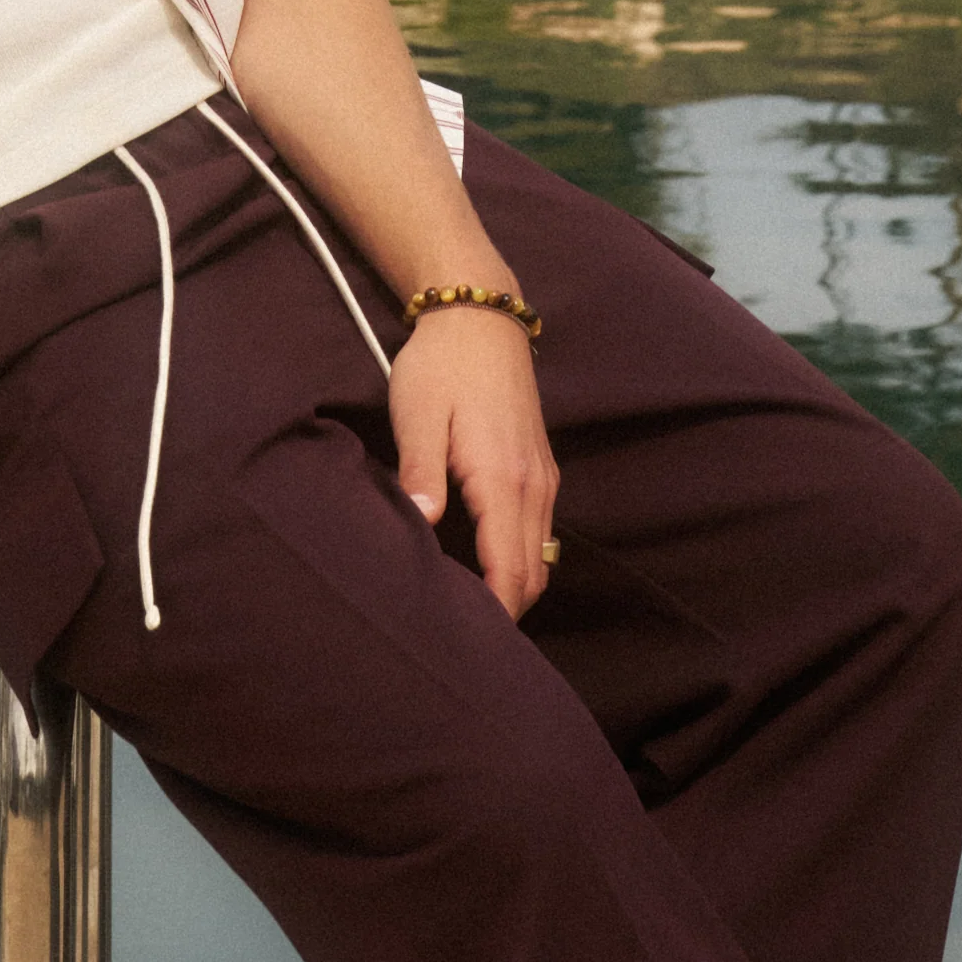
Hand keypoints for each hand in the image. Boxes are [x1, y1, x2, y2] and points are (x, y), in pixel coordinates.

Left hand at [390, 311, 558, 623]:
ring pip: (541, 558)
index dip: (493, 616)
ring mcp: (543, 478)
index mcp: (503, 481)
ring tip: (472, 614)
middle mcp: (534, 487)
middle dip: (505, 615)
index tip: (464, 644)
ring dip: (515, 589)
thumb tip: (421, 524)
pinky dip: (521, 561)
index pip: (509, 573)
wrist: (480, 317)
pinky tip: (486, 567)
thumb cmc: (442, 366)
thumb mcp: (419, 414)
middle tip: (462, 641)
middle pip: (532, 577)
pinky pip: (540, 534)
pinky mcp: (540, 468)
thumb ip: (420, 471)